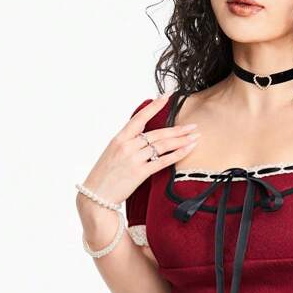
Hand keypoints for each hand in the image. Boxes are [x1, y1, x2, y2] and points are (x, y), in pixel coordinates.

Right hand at [76, 92, 200, 217]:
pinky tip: (188, 149)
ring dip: (182, 141)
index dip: (154, 107)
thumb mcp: (113, 152)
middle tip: (193, 126)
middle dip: (178, 129)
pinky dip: (177, 154)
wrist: (97, 196)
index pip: (140, 118)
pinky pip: (163, 161)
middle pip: (158, 134)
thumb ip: (128, 143)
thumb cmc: (105, 175)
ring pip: (163, 145)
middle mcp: (127, 145)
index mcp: (119, 138)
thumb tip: (146, 137)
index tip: (167, 97)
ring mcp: (134, 159)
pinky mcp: (140, 173)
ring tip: (195, 137)